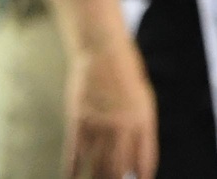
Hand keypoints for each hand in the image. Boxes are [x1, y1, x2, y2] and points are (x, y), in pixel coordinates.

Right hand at [64, 40, 157, 178]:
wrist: (102, 50)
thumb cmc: (125, 75)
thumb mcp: (143, 101)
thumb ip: (141, 130)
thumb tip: (132, 163)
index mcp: (143, 122)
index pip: (144, 162)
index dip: (141, 178)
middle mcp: (122, 126)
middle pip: (119, 168)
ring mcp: (99, 122)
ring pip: (97, 164)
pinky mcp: (79, 118)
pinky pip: (75, 150)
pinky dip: (72, 168)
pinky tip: (71, 177)